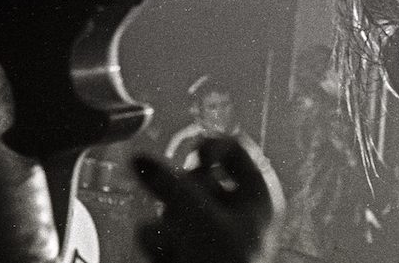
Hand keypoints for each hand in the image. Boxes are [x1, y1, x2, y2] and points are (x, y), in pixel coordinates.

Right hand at [133, 136, 285, 262]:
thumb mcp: (197, 216)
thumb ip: (168, 183)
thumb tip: (140, 159)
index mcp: (258, 194)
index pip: (232, 148)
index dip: (205, 146)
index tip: (185, 154)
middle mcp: (238, 211)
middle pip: (195, 177)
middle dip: (179, 192)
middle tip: (178, 204)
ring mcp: (210, 234)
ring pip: (175, 206)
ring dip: (167, 223)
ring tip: (175, 240)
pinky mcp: (186, 253)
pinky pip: (163, 235)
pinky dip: (161, 245)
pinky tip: (167, 256)